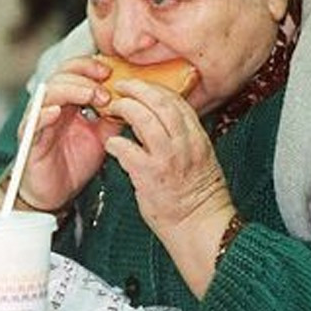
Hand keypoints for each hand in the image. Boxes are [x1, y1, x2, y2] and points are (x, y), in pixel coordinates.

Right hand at [11, 57, 121, 210]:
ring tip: (91, 97)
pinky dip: (43, 114)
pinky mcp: (30, 140)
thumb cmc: (75, 162)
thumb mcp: (102, 136)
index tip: (110, 71)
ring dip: (71, 91)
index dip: (89, 65)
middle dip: (84, 77)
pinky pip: (32, 123)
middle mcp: (51, 106)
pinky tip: (56, 112)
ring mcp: (38, 122)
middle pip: (60, 76)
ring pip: (47, 94)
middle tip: (105, 90)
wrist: (57, 193)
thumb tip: (132, 99)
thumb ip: (113, 116)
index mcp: (68, 101)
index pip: (73, 70)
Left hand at [101, 79, 231, 239]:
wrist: (199, 226)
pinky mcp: (151, 176)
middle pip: (162, 103)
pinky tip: (111, 145)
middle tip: (123, 86)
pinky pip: (128, 150)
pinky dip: (116, 143)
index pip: (178, 101)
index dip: (156, 88)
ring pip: (146, 119)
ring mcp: (168, 159)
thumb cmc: (196, 196)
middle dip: (139, 89)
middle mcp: (185, 145)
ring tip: (114, 108)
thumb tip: (157, 120)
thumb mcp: (199, 158)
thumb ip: (181, 137)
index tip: (142, 85)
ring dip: (126, 109)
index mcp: (198, 139)